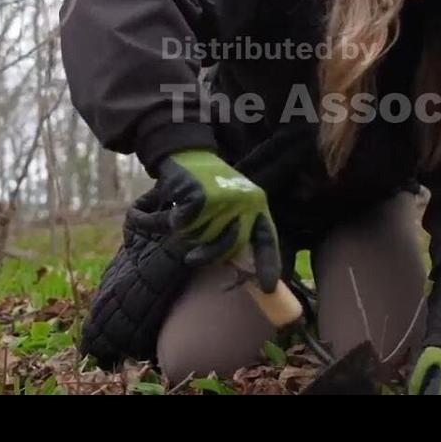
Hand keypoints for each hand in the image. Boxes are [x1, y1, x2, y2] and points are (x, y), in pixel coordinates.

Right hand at [156, 149, 280, 291]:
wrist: (188, 154)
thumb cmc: (210, 186)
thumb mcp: (232, 206)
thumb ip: (237, 232)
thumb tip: (242, 271)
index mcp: (257, 205)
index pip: (267, 239)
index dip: (269, 265)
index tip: (268, 288)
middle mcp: (244, 202)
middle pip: (230, 246)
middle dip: (209, 256)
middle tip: (193, 258)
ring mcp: (224, 199)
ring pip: (203, 238)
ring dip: (187, 234)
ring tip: (183, 222)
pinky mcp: (200, 197)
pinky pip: (184, 226)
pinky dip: (172, 222)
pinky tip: (172, 211)